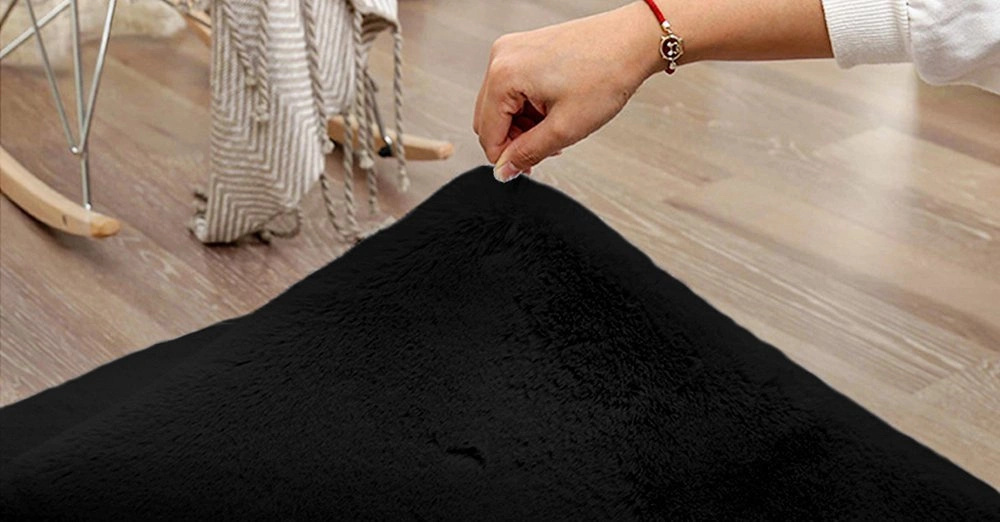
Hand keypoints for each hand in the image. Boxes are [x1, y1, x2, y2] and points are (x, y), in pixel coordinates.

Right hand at [473, 2, 663, 181]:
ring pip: (501, 105)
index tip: (526, 169)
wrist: (632, 42)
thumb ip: (528, 154)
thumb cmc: (606, 74)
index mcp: (504, 75)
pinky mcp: (525, 49)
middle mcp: (501, 57)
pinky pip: (514, 89)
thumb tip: (504, 170)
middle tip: (547, 149)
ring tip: (557, 127)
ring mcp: (512, 50)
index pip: (487, 133)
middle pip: (489, 119)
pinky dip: (529, 106)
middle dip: (515, 140)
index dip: (506, 159)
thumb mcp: (564, 128)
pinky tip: (554, 111)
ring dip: (524, 124)